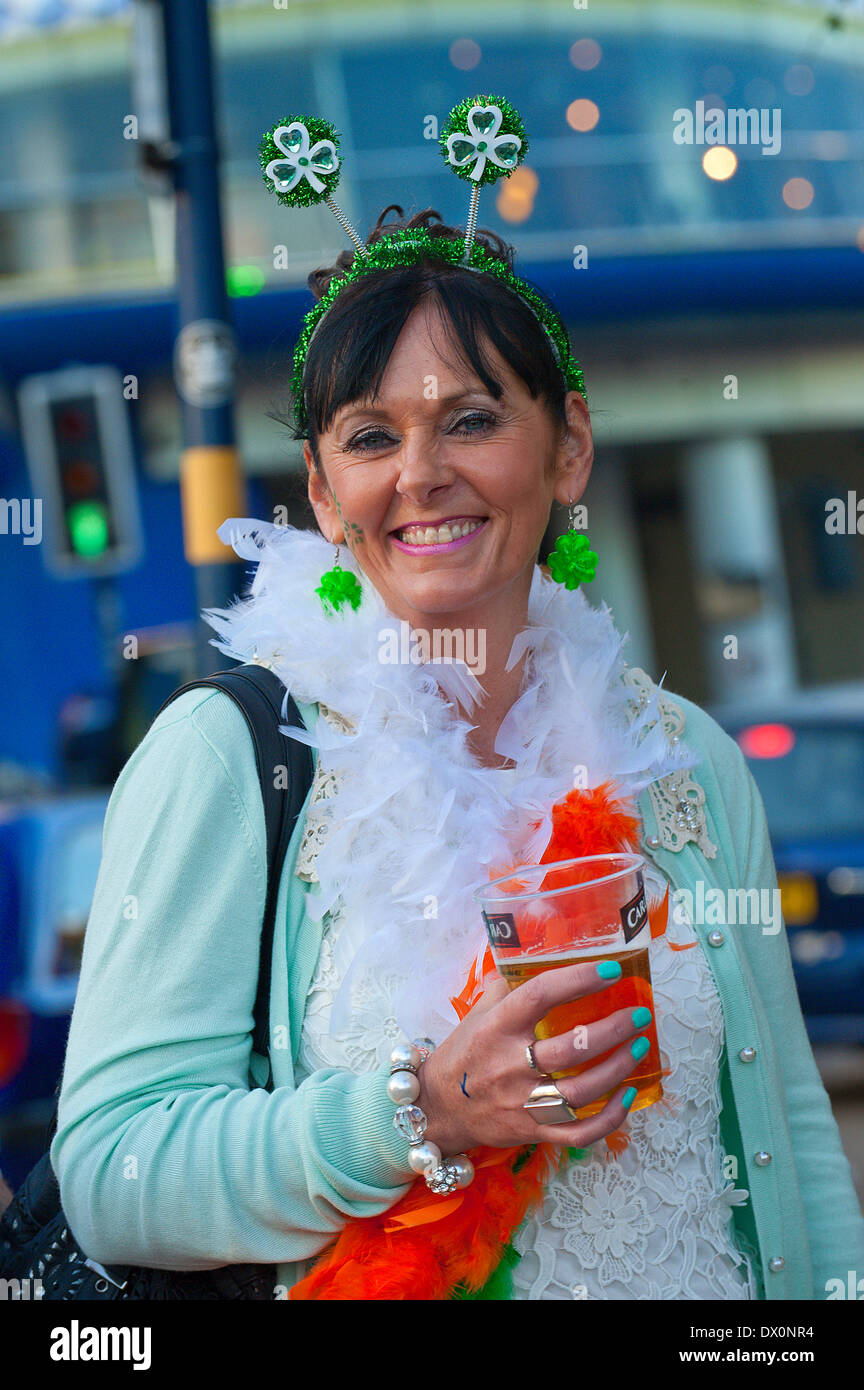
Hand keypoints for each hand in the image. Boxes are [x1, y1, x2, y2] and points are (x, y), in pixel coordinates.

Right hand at [416, 960, 651, 1154]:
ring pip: (580, 1091)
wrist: (440, 1107)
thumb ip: (508, 985)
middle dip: (613, 1030)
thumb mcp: (478, 1012)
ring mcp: (522, 1103)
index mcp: (497, 1027)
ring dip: (618, 1068)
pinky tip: (627, 1096)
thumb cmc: (464, 1052)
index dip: (577, 980)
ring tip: (641, 1046)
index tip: (610, 970)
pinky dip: (609, 1119)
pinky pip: (578, 1133)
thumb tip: (534, 953)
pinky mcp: (532, 1132)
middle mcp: (510, 1065)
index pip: (539, 995)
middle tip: (639, 1014)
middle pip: (571, 1049)